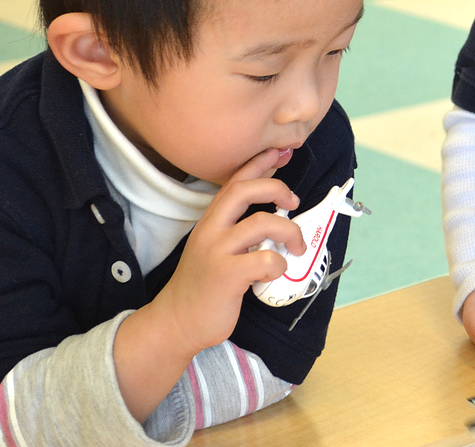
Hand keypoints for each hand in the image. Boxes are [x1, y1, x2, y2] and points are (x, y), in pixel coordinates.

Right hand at [149, 147, 304, 355]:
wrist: (177, 322)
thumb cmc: (204, 285)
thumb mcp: (215, 248)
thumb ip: (237, 229)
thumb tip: (274, 212)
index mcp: (210, 221)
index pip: (234, 182)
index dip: (258, 164)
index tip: (279, 152)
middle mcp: (211, 231)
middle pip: (245, 191)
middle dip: (276, 187)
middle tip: (294, 200)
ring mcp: (217, 252)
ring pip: (263, 223)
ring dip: (289, 231)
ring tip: (297, 247)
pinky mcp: (227, 276)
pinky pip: (266, 259)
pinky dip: (279, 263)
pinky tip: (275, 272)